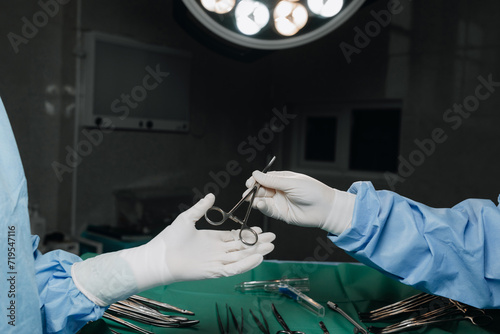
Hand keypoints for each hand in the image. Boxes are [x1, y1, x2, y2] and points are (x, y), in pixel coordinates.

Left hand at [72, 194, 274, 305]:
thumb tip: (211, 195)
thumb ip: (201, 208)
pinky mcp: (214, 272)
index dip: (248, 234)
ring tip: (270, 246)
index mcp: (212, 239)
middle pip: (242, 248)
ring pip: (241, 258)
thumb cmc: (170, 238)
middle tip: (272, 238)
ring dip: (256, 252)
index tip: (259, 229)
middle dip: (257, 242)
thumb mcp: (187, 218)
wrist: (160, 256)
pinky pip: (234, 269)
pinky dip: (246, 264)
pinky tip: (258, 257)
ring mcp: (216, 262)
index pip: (235, 237)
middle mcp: (217, 251)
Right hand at [245, 171, 354, 234]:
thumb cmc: (313, 192)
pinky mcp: (280, 214)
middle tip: (247, 192)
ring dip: (255, 199)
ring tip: (252, 199)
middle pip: (260, 189)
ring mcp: (279, 202)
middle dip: (252, 190)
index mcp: (282, 179)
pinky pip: (267, 210)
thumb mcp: (291, 183)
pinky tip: (259, 204)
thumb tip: (256, 174)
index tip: (250, 182)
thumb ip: (272, 180)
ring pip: (261, 200)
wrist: (325, 209)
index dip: (255, 180)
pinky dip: (261, 207)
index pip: (263, 178)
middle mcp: (279, 190)